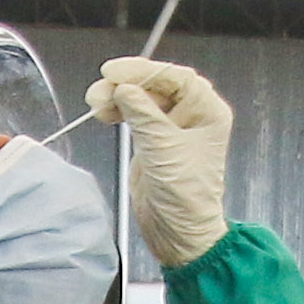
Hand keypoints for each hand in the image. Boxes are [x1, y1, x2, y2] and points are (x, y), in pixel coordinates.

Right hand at [92, 58, 233, 268]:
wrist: (178, 233)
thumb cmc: (186, 196)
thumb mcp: (162, 147)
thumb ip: (142, 113)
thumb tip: (124, 89)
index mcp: (206, 111)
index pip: (174, 76)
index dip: (143, 70)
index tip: (115, 72)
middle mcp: (192, 116)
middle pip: (156, 85)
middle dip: (126, 85)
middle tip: (101, 90)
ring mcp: (171, 129)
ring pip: (142, 99)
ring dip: (118, 98)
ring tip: (97, 104)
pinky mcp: (154, 142)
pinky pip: (134, 116)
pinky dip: (118, 112)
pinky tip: (105, 114)